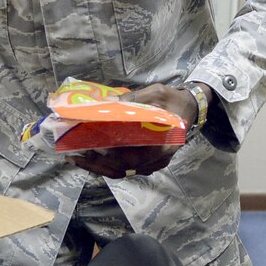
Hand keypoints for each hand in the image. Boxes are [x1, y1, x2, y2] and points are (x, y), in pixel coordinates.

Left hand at [63, 83, 212, 178]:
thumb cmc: (175, 101)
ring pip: (122, 172)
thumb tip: (108, 103)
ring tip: (78, 157)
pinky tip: (94, 156)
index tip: (88, 149)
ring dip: (99, 167)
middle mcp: (157, 160)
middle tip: (73, 156)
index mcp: (161, 146)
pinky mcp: (151, 163)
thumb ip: (135, 98)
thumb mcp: (157, 93)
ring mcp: (154, 164)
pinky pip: (126, 168)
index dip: (106, 158)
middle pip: (121, 170)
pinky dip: (109, 164)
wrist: (193, 108)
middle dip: (94, 165)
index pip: (129, 159)